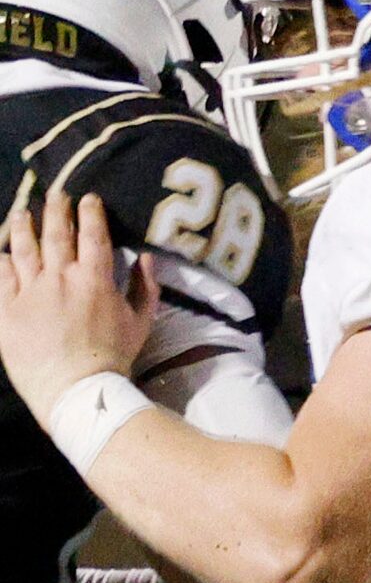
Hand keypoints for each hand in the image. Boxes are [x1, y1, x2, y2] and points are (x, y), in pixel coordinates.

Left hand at [0, 193, 155, 419]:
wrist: (76, 387)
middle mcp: (61, 277)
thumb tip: (146, 258)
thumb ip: (145, 287)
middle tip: (56, 195)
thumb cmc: (113, 357)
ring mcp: (31, 291)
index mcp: (95, 278)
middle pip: (56, 234)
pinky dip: (3, 260)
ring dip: (24, 226)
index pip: (93, 234)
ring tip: (22, 212)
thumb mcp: (142, 322)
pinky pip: (2, 276)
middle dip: (56, 210)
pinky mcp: (8, 308)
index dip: (90, 213)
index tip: (88, 199)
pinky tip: (3, 252)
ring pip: (24, 248)